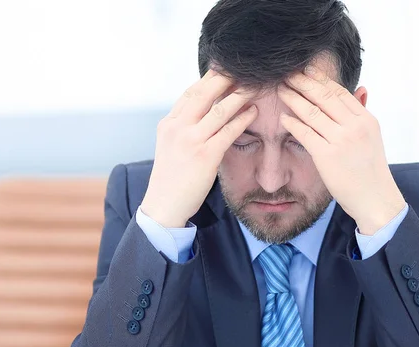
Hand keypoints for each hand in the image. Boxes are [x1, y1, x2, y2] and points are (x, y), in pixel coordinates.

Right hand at [141, 70, 257, 226]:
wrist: (163, 205)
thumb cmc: (171, 178)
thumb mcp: (171, 145)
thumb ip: (185, 127)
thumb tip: (205, 112)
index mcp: (169, 123)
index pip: (191, 93)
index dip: (210, 78)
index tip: (226, 68)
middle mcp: (178, 127)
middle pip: (204, 93)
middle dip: (226, 78)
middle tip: (244, 68)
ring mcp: (191, 140)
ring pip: (219, 109)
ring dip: (239, 95)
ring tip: (255, 86)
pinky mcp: (205, 156)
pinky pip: (228, 131)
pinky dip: (243, 119)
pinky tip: (254, 112)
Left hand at [278, 67, 405, 234]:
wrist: (374, 197)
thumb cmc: (370, 169)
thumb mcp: (372, 136)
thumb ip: (362, 112)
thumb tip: (361, 88)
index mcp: (366, 119)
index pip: (339, 92)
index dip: (320, 79)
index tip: (306, 70)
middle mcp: (355, 127)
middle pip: (324, 97)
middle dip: (303, 83)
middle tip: (287, 74)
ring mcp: (341, 140)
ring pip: (311, 112)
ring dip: (293, 99)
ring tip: (281, 91)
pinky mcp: (326, 155)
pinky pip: (305, 133)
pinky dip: (292, 123)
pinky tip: (283, 118)